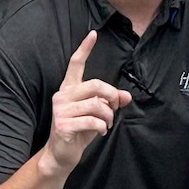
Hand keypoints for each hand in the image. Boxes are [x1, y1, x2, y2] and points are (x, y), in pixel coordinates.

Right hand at [39, 30, 131, 177]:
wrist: (61, 154)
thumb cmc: (78, 131)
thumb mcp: (96, 114)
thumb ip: (109, 102)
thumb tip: (127, 96)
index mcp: (69, 89)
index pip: (75, 64)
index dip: (85, 49)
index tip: (93, 34)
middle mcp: (62, 95)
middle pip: (96, 85)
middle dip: (111, 96)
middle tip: (115, 108)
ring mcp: (61, 110)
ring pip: (97, 104)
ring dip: (108, 116)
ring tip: (106, 124)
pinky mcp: (62, 124)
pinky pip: (92, 121)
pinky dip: (101, 127)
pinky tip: (100, 131)